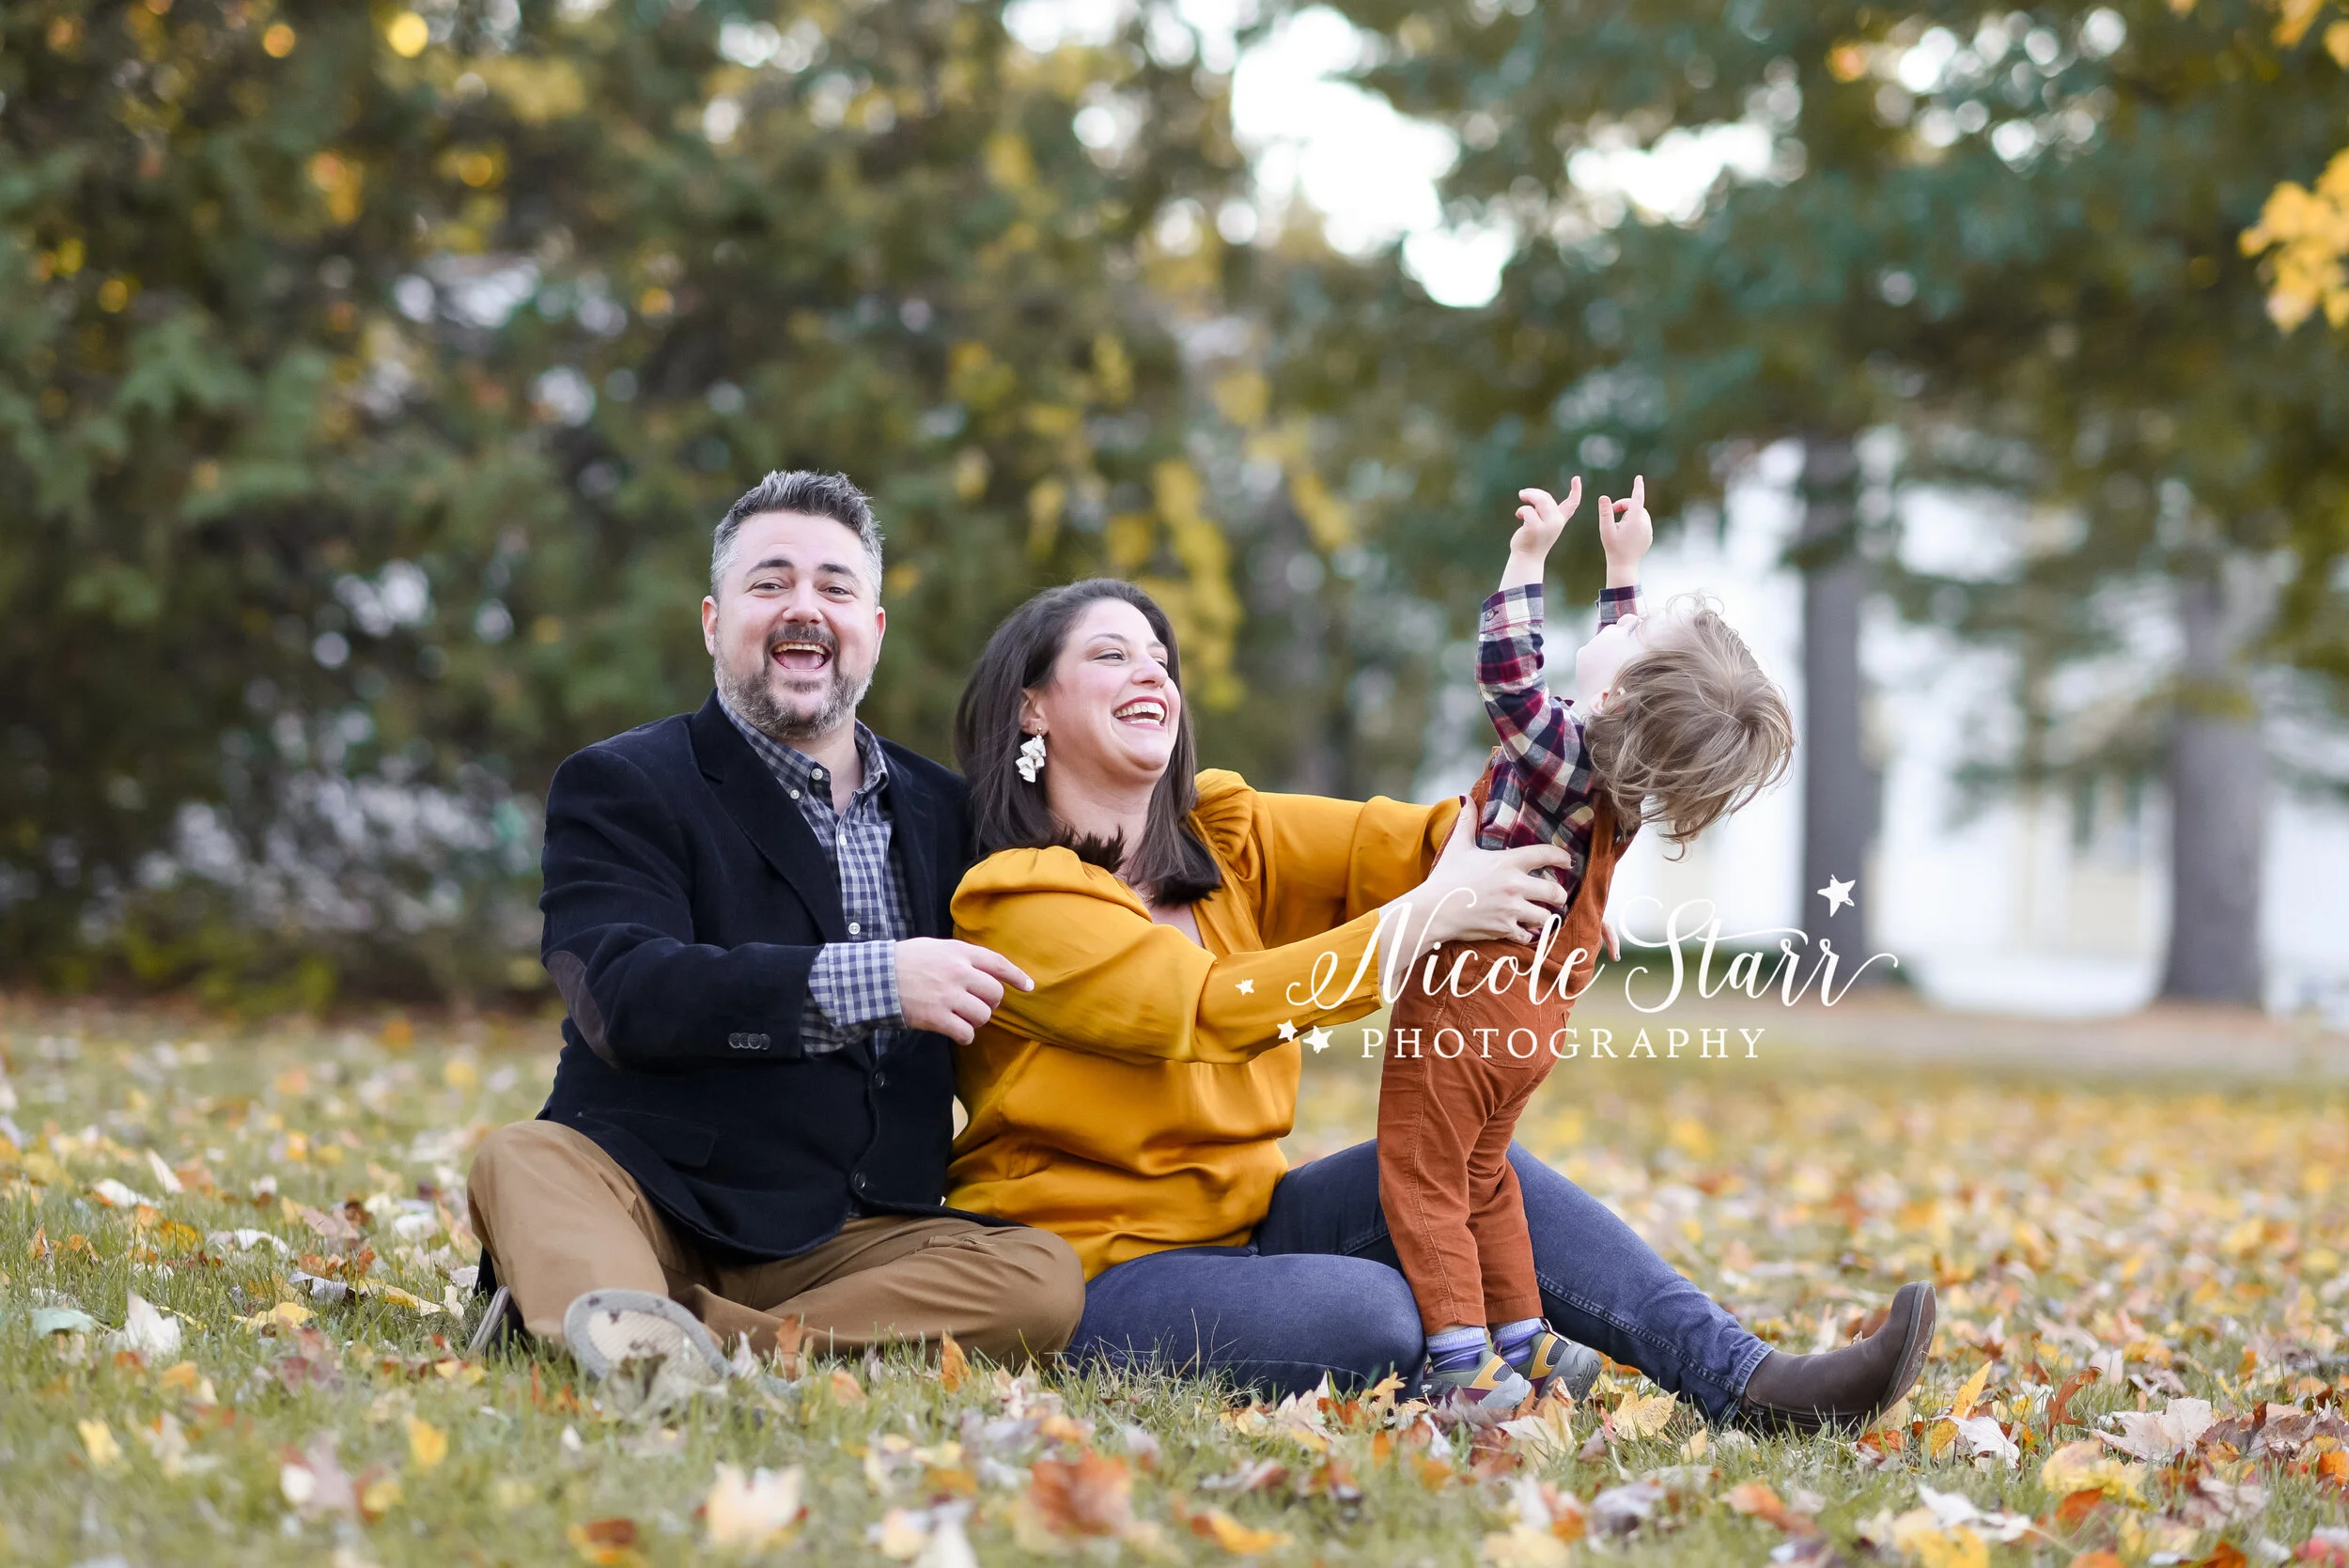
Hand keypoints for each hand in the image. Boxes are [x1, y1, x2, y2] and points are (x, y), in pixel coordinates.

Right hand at [894, 938, 1033, 1045]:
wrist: (876, 977)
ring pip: (983, 1015)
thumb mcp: (936, 947)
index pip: (998, 964)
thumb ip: (961, 956)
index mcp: (960, 953)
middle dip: (991, 1003)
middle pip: (995, 993)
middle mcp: (959, 973)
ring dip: (977, 1020)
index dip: (1017, 976)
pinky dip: (965, 1036)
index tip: (1028, 986)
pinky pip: (966, 1033)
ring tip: (963, 1018)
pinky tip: (957, 1033)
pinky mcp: (937, 1018)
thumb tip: (985, 970)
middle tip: (980, 1005)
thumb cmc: (906, 961)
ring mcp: (949, 996)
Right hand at [1388, 806, 1572, 964]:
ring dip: (1545, 916)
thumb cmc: (1446, 877)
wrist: (1433, 909)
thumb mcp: (1458, 846)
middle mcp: (1515, 885)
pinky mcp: (1505, 929)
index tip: (1567, 861)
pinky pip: (1528, 935)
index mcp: (1508, 862)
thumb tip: (1465, 798)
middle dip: (1559, 895)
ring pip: (1546, 917)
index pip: (1546, 855)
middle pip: (1555, 892)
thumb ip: (1467, 821)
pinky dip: (1528, 934)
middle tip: (1556, 896)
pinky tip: (1525, 931)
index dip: (1562, 857)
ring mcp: (1512, 909)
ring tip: (1542, 915)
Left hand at [1510, 479, 1581, 561]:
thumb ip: (1542, 510)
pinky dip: (1521, 510)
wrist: (1526, 557)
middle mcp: (1556, 522)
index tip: (1576, 478)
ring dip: (1529, 496)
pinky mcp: (1535, 528)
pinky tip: (1518, 515)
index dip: (1576, 491)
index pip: (1572, 504)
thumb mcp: (1541, 523)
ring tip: (1522, 496)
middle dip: (1534, 493)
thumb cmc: (1532, 539)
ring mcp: (1547, 526)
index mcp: (1560, 520)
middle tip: (1522, 494)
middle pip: (1547, 498)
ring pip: (1540, 501)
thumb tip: (1532, 494)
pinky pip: (1528, 510)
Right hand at [1596, 475, 1651, 581]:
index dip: (1637, 486)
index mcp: (1635, 519)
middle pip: (1635, 506)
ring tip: (1618, 526)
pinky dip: (1634, 523)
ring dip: (1628, 515)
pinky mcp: (1649, 536)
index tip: (1639, 477)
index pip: (1637, 498)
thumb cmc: (1613, 547)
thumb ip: (1605, 512)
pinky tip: (1625, 534)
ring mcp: (1648, 530)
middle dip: (1623, 506)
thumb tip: (1603, 497)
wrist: (1624, 565)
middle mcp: (1645, 523)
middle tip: (1611, 514)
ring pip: (1639, 514)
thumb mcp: (1606, 529)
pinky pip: (1642, 523)